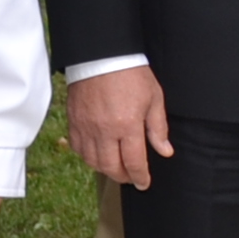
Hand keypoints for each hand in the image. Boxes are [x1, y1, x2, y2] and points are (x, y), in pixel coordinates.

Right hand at [68, 65, 172, 189]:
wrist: (102, 55)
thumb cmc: (130, 74)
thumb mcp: (153, 98)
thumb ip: (158, 128)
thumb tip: (164, 151)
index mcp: (127, 125)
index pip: (134, 162)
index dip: (140, 177)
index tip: (143, 183)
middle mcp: (104, 130)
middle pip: (111, 167)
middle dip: (123, 177)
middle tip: (130, 177)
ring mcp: (86, 127)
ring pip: (92, 161)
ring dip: (105, 168)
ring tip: (114, 166)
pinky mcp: (74, 120)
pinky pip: (77, 148)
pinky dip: (87, 156)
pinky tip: (96, 153)